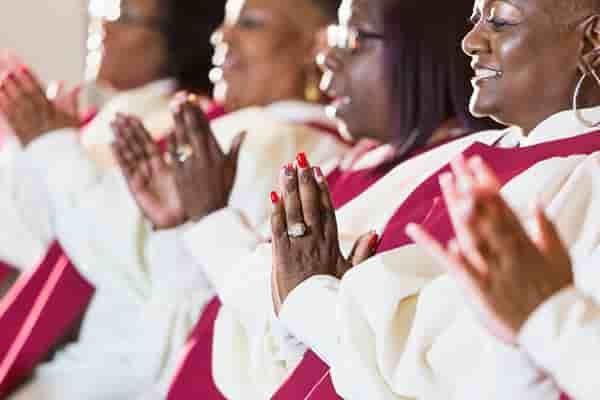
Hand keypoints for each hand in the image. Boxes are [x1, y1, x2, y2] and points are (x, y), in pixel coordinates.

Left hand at [0, 66, 79, 144]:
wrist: (60, 160)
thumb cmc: (67, 139)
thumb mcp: (74, 120)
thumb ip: (72, 102)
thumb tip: (74, 87)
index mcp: (52, 112)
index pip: (40, 93)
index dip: (30, 79)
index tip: (22, 68)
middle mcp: (39, 117)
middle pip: (25, 98)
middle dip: (16, 84)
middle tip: (7, 73)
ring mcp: (29, 125)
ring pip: (16, 106)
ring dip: (7, 93)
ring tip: (0, 82)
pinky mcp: (20, 133)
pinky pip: (9, 118)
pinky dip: (3, 107)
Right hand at [111, 114, 184, 228]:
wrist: (184, 219)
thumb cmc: (188, 199)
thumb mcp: (186, 174)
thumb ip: (183, 157)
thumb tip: (185, 138)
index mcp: (161, 166)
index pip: (147, 143)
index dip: (139, 130)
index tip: (131, 115)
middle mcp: (149, 171)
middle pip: (135, 147)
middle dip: (126, 132)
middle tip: (117, 115)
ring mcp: (141, 178)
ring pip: (129, 155)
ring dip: (121, 139)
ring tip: (113, 124)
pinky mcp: (136, 188)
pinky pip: (127, 169)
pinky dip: (120, 156)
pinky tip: (113, 144)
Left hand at [170, 95, 245, 220]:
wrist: (210, 214)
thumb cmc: (222, 191)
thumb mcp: (231, 170)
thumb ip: (235, 148)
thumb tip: (244, 130)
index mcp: (218, 155)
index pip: (207, 129)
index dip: (199, 113)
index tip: (193, 99)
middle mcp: (205, 158)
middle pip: (195, 130)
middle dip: (188, 112)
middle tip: (181, 97)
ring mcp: (191, 166)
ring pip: (183, 139)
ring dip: (178, 121)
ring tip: (173, 105)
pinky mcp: (180, 174)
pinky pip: (174, 154)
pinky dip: (171, 141)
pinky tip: (168, 129)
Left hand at [270, 153, 378, 313]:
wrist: (316, 321)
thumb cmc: (333, 298)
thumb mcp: (352, 275)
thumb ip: (363, 253)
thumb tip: (375, 231)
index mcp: (332, 245)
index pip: (327, 211)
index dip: (322, 190)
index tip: (318, 171)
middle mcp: (316, 242)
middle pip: (310, 206)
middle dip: (305, 182)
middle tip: (300, 159)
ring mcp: (299, 248)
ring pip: (295, 213)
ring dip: (290, 190)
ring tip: (287, 168)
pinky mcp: (282, 257)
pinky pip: (279, 230)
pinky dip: (276, 212)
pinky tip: (273, 196)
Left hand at [406, 155, 572, 343]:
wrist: (556, 329)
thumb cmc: (557, 293)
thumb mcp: (559, 255)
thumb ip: (545, 226)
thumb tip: (535, 199)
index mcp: (522, 239)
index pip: (501, 204)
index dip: (486, 181)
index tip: (475, 161)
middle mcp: (505, 247)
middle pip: (484, 211)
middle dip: (468, 184)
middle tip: (454, 160)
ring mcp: (489, 265)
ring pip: (470, 230)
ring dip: (456, 205)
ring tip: (444, 182)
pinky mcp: (476, 285)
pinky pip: (449, 261)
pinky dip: (431, 245)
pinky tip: (414, 229)